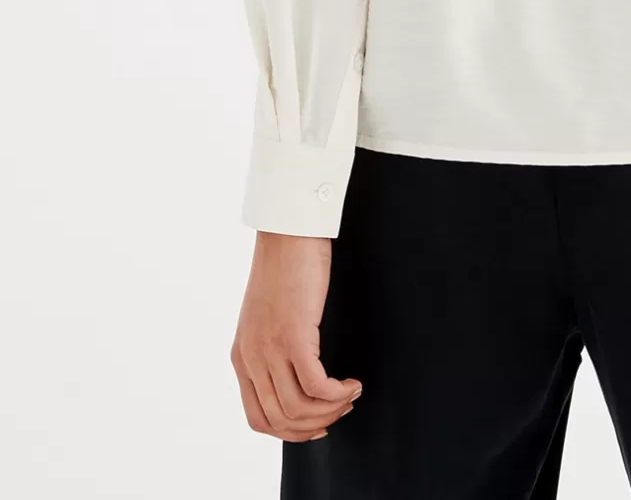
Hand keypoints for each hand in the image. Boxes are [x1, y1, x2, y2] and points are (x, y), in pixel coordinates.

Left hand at [231, 231, 361, 440]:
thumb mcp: (267, 316)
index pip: (259, 419)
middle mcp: (251, 359)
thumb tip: (294, 373)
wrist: (288, 234)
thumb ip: (271, 346)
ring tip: (350, 396)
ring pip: (298, 408)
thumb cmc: (285, 268)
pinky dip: (337, 393)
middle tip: (341, 410)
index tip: (317, 425)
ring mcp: (270, 350)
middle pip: (281, 420)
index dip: (290, 431)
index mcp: (242, 357)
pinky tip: (352, 384)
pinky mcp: (294, 337)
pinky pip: (316, 385)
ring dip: (330, 410)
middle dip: (315, 424)